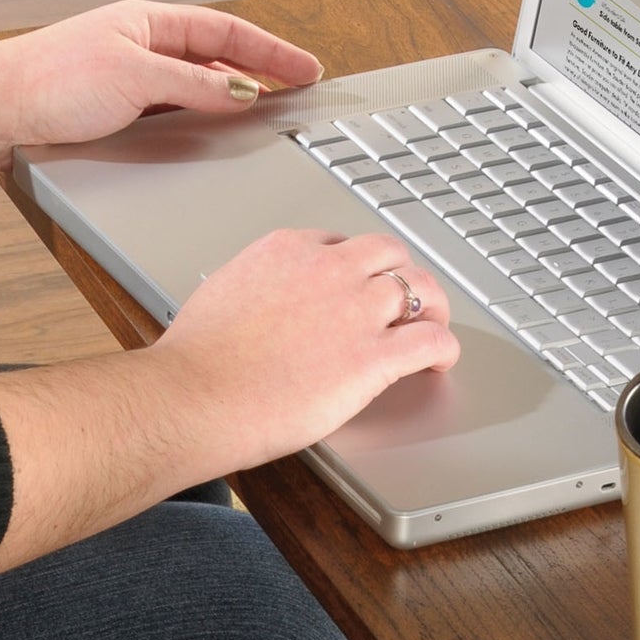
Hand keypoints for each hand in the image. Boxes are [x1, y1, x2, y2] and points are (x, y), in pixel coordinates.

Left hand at [0, 0, 323, 150]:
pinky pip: (173, 107)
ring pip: (195, 84)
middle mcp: (141, 44)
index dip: (272, 50)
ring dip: (230, 96)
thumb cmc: (51, 82)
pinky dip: (200, 116)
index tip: (307, 69)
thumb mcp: (137, 78)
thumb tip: (242, 92)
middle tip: (297, 91)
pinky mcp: (114, 106)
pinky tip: (209, 132)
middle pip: (216, 56)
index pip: (227, 31)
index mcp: (148, 22)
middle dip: (259, 71)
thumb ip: (195, 86)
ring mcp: (129, 76)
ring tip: (263, 114)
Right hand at [151, 229, 459, 474]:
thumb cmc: (196, 361)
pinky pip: (431, 341)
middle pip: (389, 255)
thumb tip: (260, 306)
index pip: (341, 244)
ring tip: (433, 325)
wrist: (195, 395)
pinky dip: (443, 349)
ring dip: (432, 307)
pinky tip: (439, 361)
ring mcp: (356, 310)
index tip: (358, 286)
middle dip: (401, 276)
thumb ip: (255, 291)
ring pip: (419, 289)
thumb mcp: (222, 296)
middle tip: (406, 300)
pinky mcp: (374, 356)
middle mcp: (329, 269)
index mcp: (288, 250)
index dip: (357, 268)